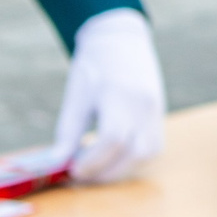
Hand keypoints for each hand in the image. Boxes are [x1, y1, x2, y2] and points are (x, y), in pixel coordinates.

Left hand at [50, 9, 165, 182]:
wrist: (120, 41)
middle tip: (83, 175)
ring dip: (123, 169)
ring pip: (147, 154)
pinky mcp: (159, 115)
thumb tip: (57, 164)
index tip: (73, 171)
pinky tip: (114, 156)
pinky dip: (134, 159)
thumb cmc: (94, 67)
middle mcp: (143, 104)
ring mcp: (156, 110)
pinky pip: (153, 147)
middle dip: (107, 172)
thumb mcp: (76, 96)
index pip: (112, 139)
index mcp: (119, 95)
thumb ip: (68, 132)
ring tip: (98, 167)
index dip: (93, 161)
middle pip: (134, 153)